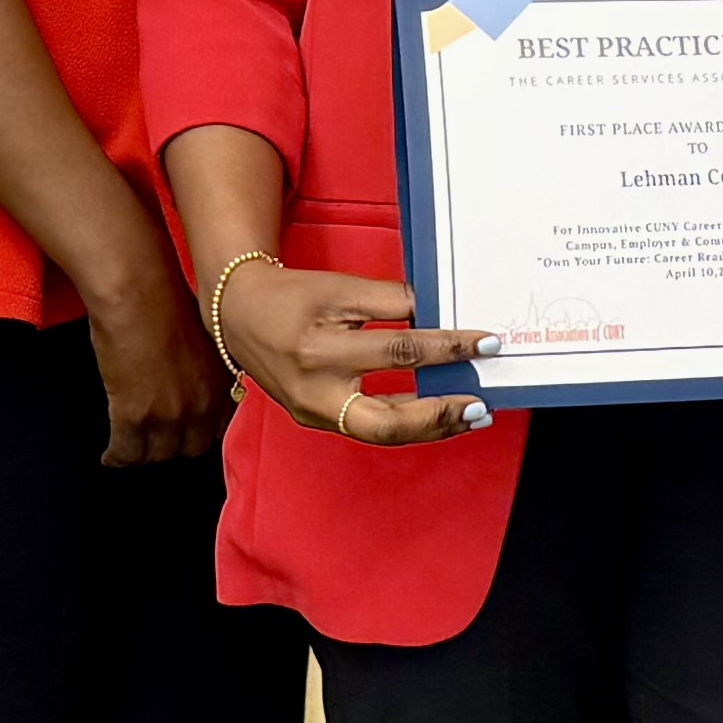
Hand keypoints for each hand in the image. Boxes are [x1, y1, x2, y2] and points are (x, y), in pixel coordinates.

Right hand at [81, 262, 232, 467]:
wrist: (138, 294)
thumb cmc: (165, 300)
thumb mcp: (204, 338)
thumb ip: (205, 366)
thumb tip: (193, 377)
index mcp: (223, 384)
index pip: (217, 429)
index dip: (196, 433)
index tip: (184, 433)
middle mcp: (202, 405)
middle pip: (190, 449)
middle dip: (172, 448)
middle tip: (155, 444)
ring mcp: (169, 415)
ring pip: (157, 455)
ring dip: (143, 454)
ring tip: (131, 450)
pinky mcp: (134, 417)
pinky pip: (127, 452)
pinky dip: (117, 457)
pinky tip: (111, 457)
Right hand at [214, 256, 497, 447]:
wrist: (238, 314)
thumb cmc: (290, 297)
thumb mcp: (339, 288)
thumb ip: (390, 301)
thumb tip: (439, 316)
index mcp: (321, 351)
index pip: (400, 352)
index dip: (447, 347)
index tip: (484, 342)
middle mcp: (316, 392)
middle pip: (389, 421)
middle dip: (439, 416)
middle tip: (479, 405)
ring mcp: (314, 413)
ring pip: (382, 433)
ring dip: (430, 427)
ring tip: (469, 415)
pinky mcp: (317, 420)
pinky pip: (369, 427)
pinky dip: (406, 422)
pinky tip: (436, 415)